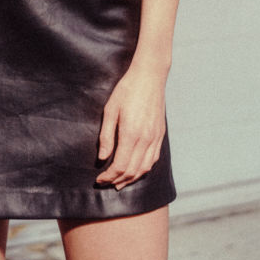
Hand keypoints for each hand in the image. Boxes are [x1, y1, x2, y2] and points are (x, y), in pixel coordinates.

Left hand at [95, 61, 166, 190]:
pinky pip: (153, 159)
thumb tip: (103, 158)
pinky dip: (144, 169)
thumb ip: (106, 136)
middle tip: (106, 183)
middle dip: (118, 180)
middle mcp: (145, 139)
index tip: (99, 179)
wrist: (149, 77)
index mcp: (131, 133)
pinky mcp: (160, 134)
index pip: (120, 166)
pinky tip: (136, 170)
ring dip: (131, 179)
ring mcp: (155, 138)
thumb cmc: (127, 90)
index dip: (109, 176)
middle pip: (132, 171)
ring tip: (119, 183)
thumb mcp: (110, 110)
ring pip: (144, 168)